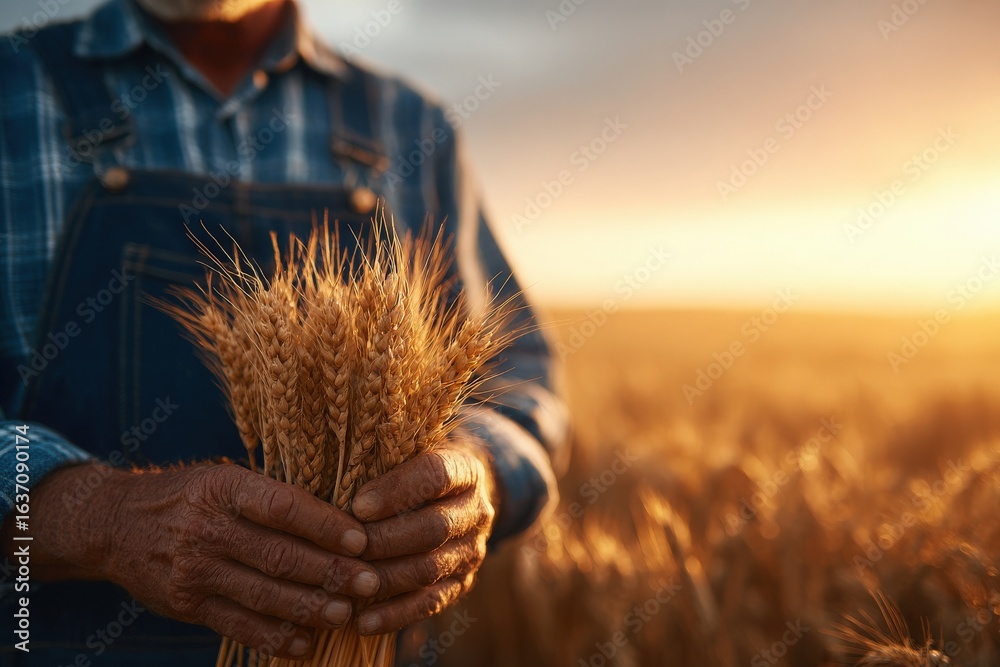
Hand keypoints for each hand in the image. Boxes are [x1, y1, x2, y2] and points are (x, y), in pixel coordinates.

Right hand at [27, 463, 379, 658]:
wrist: (114, 524)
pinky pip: (238, 626)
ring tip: (344, 613)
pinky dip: (274, 637)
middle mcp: (207, 529)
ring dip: (309, 608)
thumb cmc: (189, 495)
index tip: (361, 539)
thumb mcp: (225, 479)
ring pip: (263, 595)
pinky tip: (304, 641)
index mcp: (224, 488)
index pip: (284, 508)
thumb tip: (343, 517)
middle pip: (279, 556)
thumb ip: (272, 498)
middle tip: (369, 582)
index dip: (326, 526)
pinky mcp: (187, 605)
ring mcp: (194, 571)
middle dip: (329, 573)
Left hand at [351, 439, 497, 634]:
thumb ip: (381, 462)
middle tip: (347, 547)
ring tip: (348, 582)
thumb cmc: (414, 471)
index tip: (358, 505)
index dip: (397, 492)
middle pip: (434, 528)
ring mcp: (472, 550)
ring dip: (385, 578)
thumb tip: (334, 482)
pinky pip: (430, 604)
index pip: (436, 475)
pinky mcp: (462, 583)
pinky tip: (363, 622)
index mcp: (464, 470)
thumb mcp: (407, 453)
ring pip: (430, 569)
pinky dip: (395, 615)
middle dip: (385, 540)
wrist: (456, 498)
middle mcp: (476, 510)